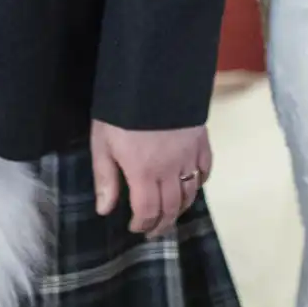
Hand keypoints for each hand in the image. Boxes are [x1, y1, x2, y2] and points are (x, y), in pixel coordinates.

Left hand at [90, 120, 210, 238]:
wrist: (152, 76)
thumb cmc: (121, 110)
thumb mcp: (102, 143)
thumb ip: (105, 178)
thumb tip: (104, 209)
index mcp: (143, 172)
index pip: (148, 212)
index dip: (142, 224)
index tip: (135, 227)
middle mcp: (170, 169)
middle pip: (171, 208)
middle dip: (161, 223)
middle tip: (153, 230)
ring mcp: (189, 156)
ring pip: (190, 193)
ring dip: (180, 208)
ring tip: (170, 214)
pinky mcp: (201, 141)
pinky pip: (205, 171)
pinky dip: (199, 183)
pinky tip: (190, 185)